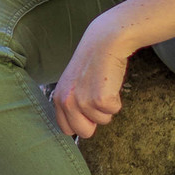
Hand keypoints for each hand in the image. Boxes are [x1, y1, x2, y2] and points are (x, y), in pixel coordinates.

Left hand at [52, 21, 129, 139]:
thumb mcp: (73, 84)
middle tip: (98, 99)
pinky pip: (114, 111)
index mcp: (58, 99)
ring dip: (107, 106)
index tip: (88, 112)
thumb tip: (83, 127)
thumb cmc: (92, 63)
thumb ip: (72, 103)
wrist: (104, 42)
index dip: (81, 124)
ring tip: (103, 85)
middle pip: (84, 132)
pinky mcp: (100, 100)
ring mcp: (83, 102)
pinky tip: (110, 83)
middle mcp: (67, 102)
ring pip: (102, 121)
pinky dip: (117, 100)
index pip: (66, 129)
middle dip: (95, 121)